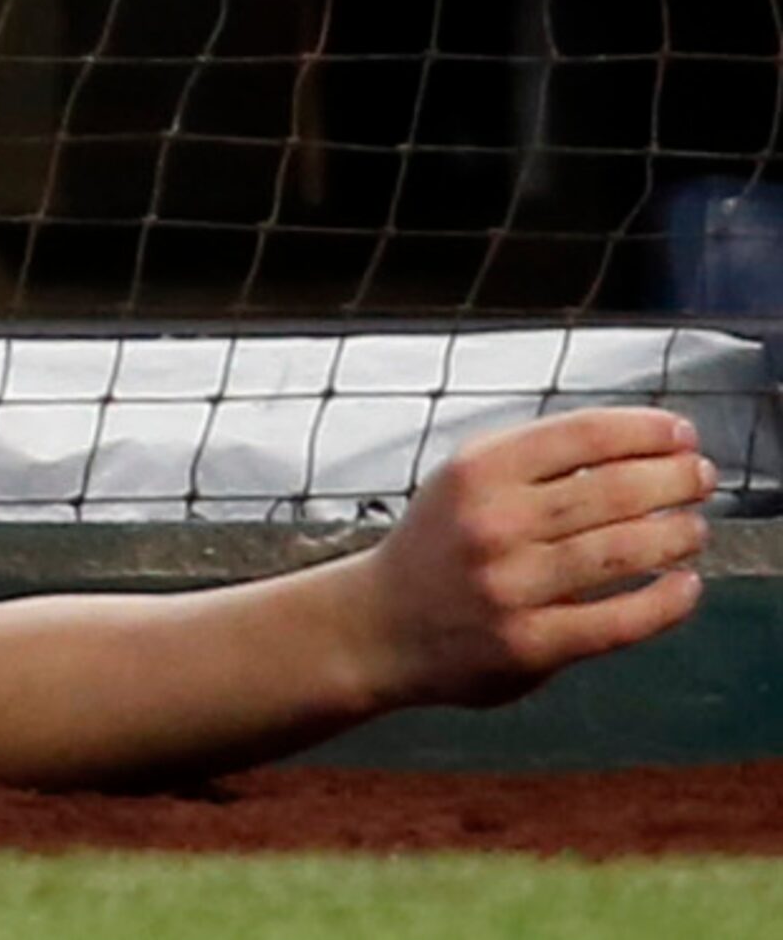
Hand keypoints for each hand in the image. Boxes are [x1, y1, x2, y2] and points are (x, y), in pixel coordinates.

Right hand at [349, 407, 713, 710]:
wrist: (376, 624)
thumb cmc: (439, 547)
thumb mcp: (465, 482)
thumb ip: (536, 461)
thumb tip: (641, 447)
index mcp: (476, 471)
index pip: (584, 435)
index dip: (646, 431)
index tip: (682, 434)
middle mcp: (492, 524)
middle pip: (614, 491)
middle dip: (675, 479)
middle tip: (700, 479)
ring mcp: (510, 586)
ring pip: (624, 551)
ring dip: (677, 535)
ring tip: (693, 529)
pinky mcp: (528, 644)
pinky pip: (618, 621)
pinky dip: (665, 602)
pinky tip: (686, 586)